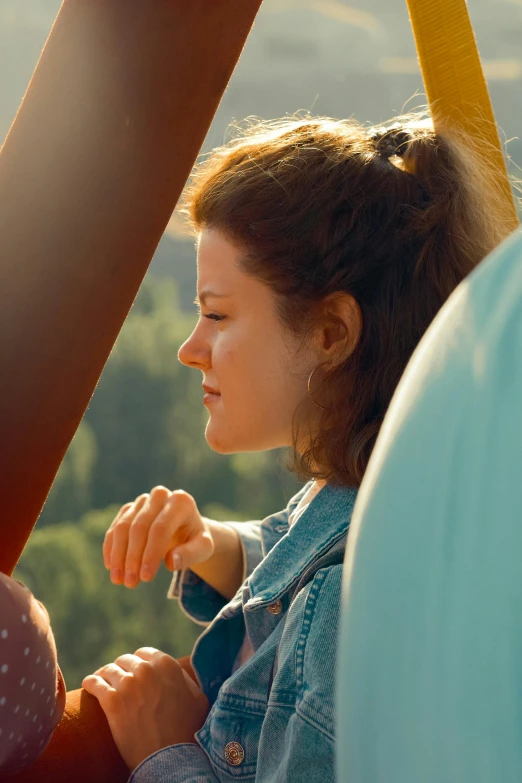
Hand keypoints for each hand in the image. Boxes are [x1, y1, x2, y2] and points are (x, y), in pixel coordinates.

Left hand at [82, 647, 208, 770]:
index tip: (135, 671)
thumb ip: (185, 680)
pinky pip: (94, 684)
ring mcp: (127, 684)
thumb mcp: (198, 698)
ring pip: (108, 670)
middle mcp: (146, 669)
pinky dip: (91, 683)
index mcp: (166, 665)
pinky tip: (89, 685)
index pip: (145, 653)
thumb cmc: (187, 730)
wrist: (170, 757)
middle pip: (126, 660)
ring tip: (102, 682)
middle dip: (123, 669)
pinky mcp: (112, 701)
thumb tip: (176, 673)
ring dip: (105, 675)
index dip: (140, 662)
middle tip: (119, 681)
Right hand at [104, 486, 213, 587]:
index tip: (146, 577)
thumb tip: (171, 563)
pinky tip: (111, 567)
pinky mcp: (129, 509)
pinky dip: (111, 548)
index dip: (151, 553)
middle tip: (130, 583)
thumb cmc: (195, 540)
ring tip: (119, 579)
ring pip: (123, 527)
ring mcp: (142, 501)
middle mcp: (160, 496)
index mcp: (181, 501)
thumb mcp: (203, 548)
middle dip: (133, 557)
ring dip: (118, 555)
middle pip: (139, 527)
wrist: (187, 528)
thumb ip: (191, 554)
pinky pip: (115, 528)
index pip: (160, 528)